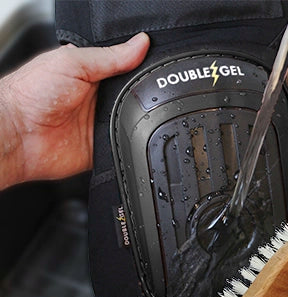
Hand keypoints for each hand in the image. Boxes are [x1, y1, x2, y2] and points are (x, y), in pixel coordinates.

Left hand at [0, 32, 149, 187]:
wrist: (19, 134)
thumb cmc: (32, 94)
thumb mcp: (73, 62)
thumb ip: (109, 57)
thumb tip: (140, 44)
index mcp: (92, 74)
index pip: (125, 69)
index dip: (139, 68)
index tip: (153, 69)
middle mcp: (97, 99)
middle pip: (132, 96)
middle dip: (137, 96)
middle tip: (134, 94)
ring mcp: (99, 123)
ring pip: (131, 121)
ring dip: (133, 119)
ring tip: (122, 113)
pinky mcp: (100, 146)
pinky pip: (122, 145)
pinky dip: (127, 142)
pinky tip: (122, 134)